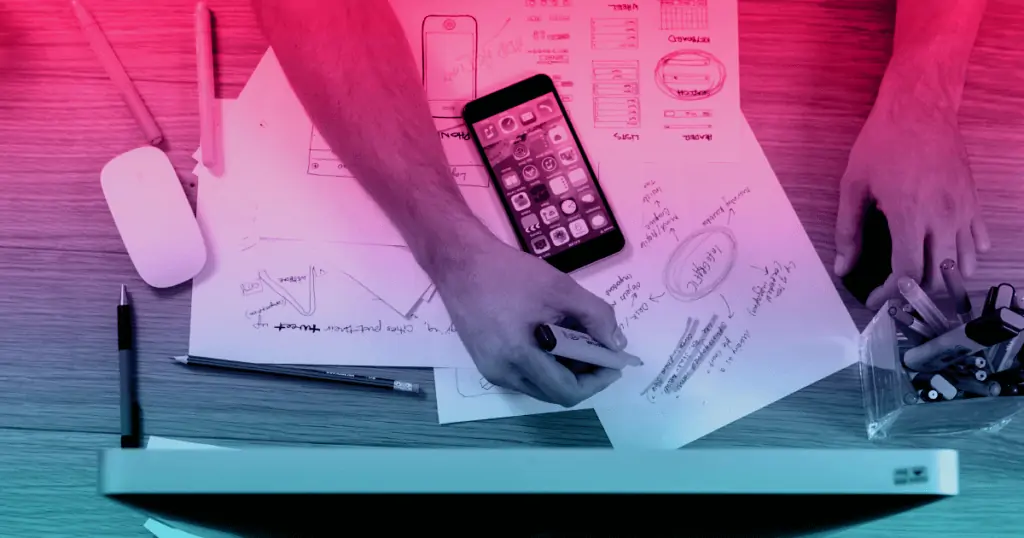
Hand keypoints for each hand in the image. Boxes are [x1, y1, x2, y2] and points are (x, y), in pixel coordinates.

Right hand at [435, 238, 637, 406]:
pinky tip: (555, 338)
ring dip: (565, 371)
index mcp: (518, 356)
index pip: (566, 391)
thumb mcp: (561, 288)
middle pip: (554, 393)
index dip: (597, 382)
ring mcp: (491, 369)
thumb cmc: (508, 273)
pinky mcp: (486, 361)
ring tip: (579, 341)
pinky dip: (546, 364)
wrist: (460, 262)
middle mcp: (501, 373)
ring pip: (540, 385)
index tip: (614, 363)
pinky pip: (524, 374)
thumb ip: (595, 316)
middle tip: (601, 351)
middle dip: (583, 376)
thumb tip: (616, 344)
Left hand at [834, 96, 989, 309]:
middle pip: (936, 277)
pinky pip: (978, 241)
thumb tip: (843, 265)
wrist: (919, 109)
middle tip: (893, 292)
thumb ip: (848, 231)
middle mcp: (942, 217)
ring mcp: (963, 210)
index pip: (908, 274)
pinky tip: (945, 254)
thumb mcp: (853, 186)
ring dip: (941, 278)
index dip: (891, 295)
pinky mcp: (973, 201)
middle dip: (913, 292)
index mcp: (910, 216)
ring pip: (962, 264)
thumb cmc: (883, 143)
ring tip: (918, 278)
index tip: (876, 300)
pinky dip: (965, 256)